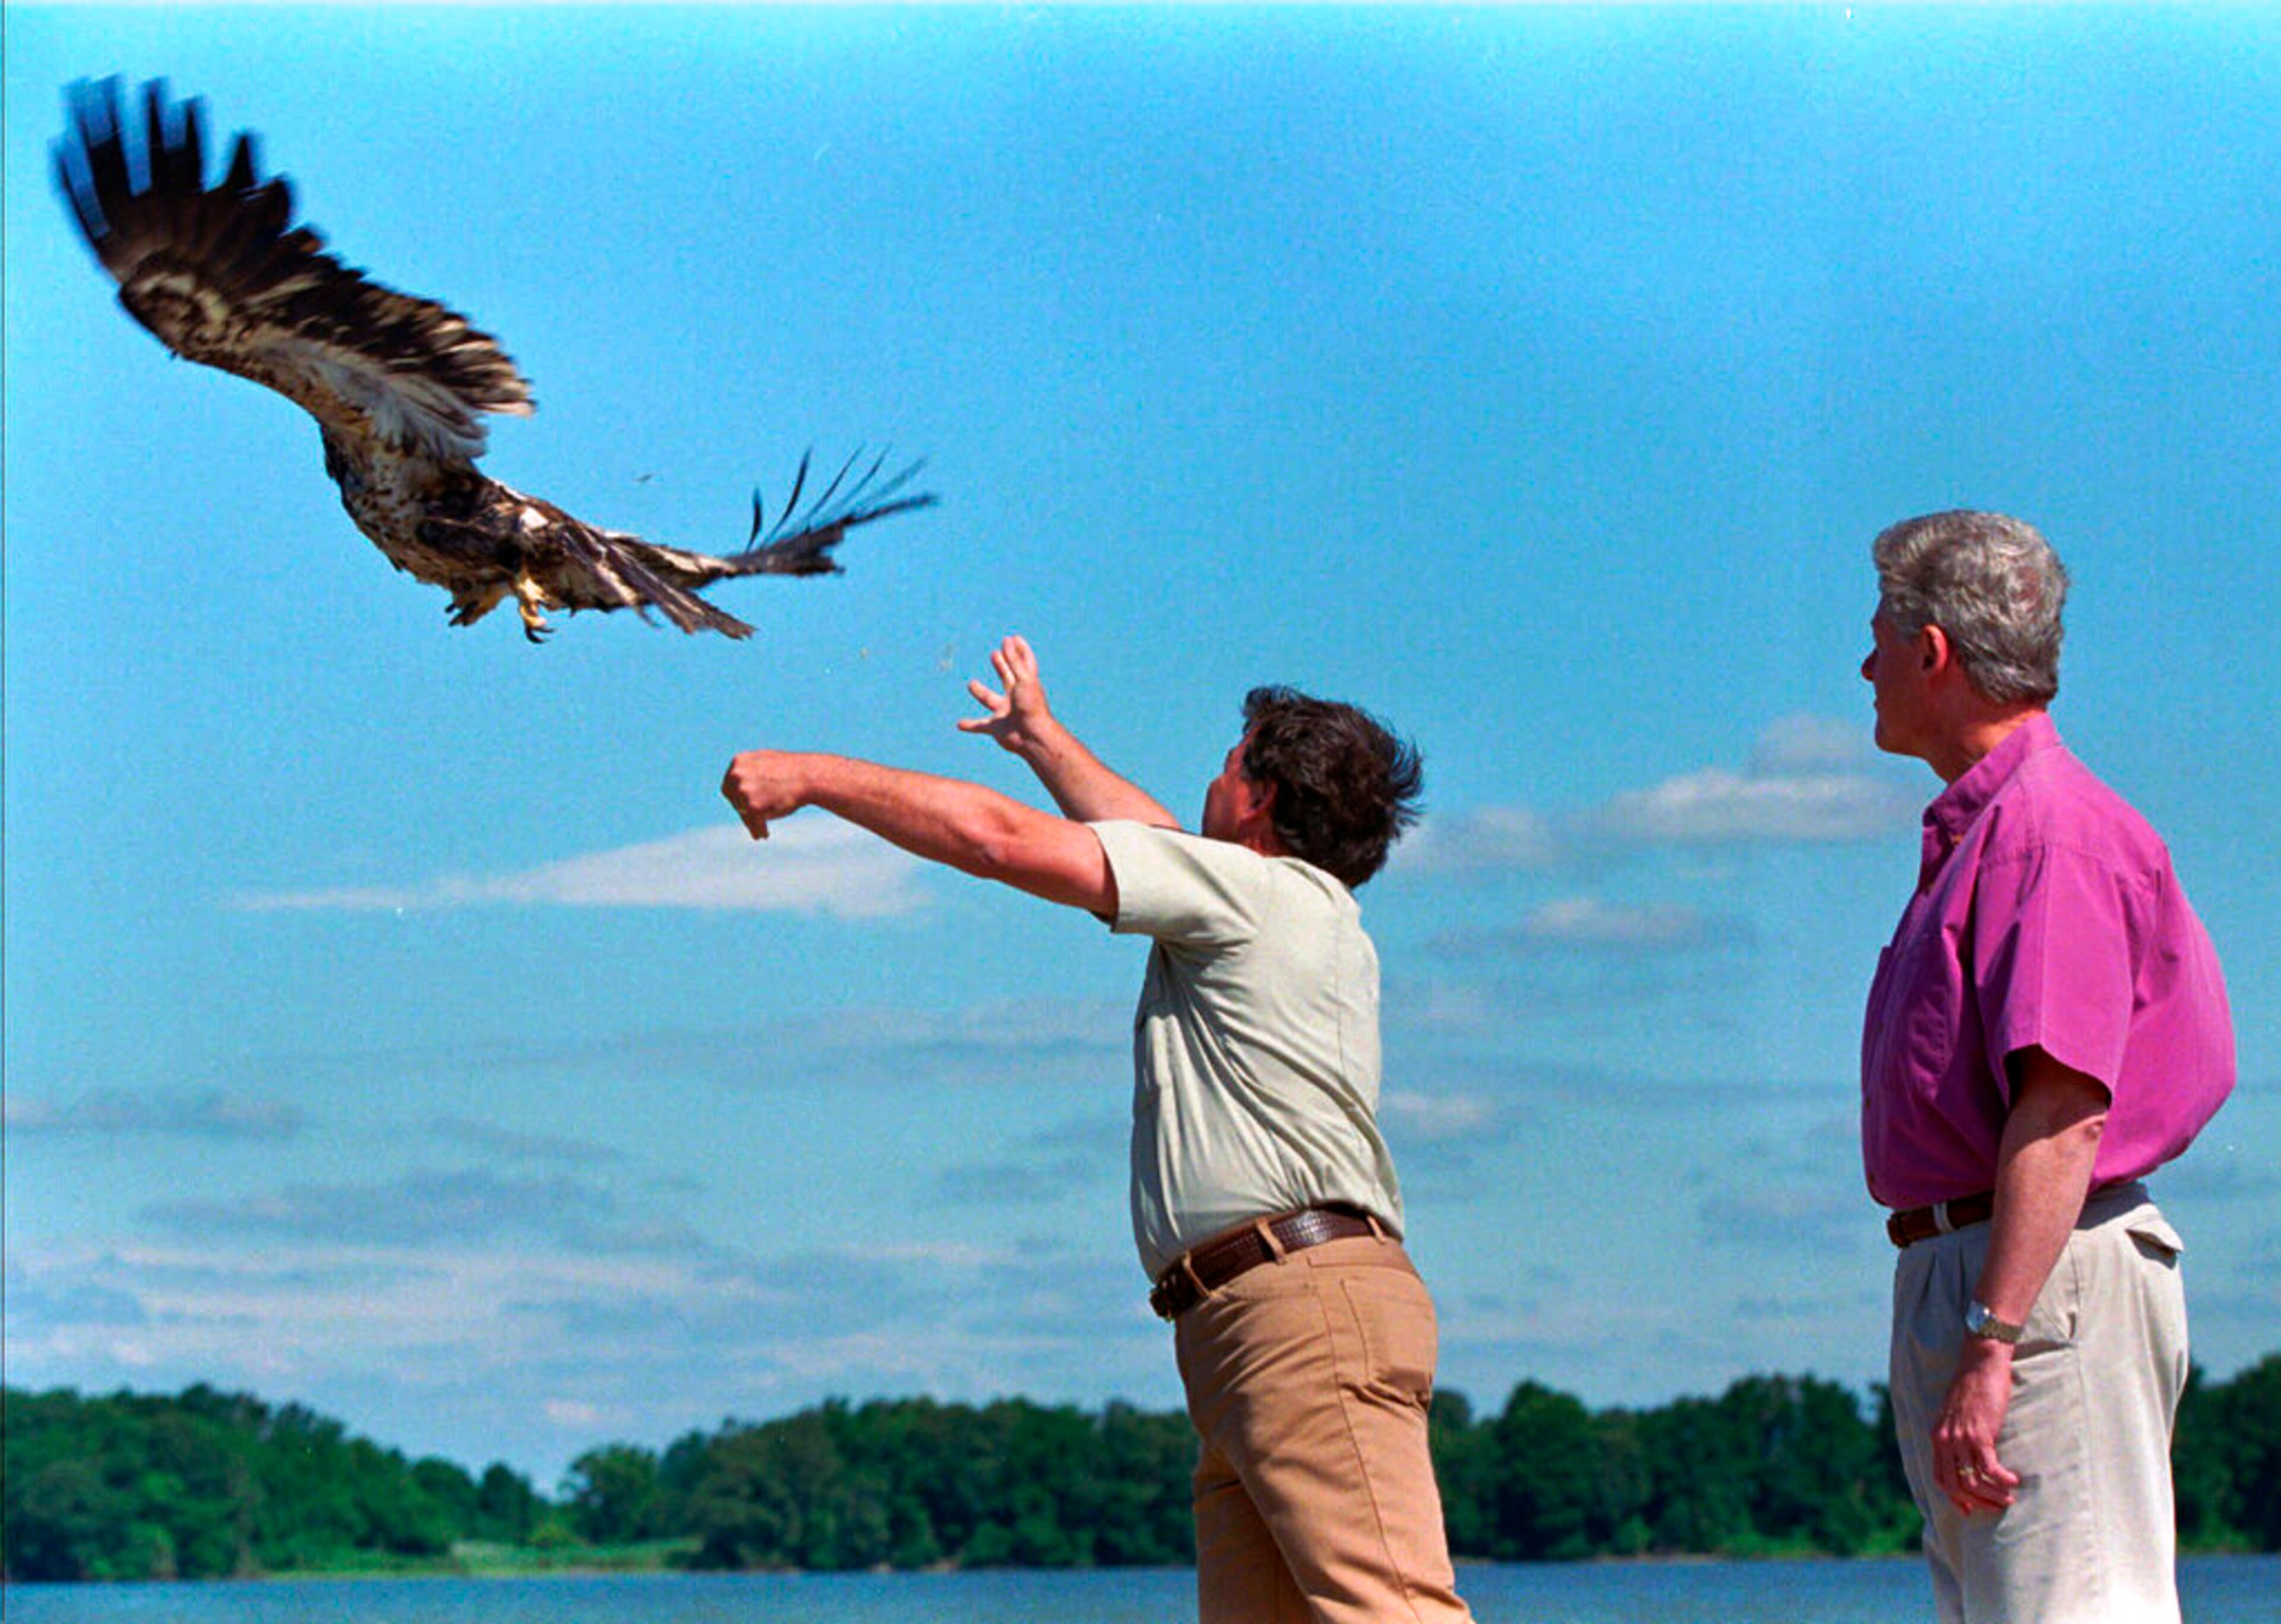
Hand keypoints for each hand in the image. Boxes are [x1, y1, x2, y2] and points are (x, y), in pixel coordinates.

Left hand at [722, 750, 809, 839]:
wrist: (809, 776)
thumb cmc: (793, 770)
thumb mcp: (767, 763)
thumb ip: (752, 771)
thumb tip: (742, 784)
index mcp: (739, 762)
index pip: (728, 785)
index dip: (736, 798)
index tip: (742, 807)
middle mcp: (737, 775)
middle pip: (734, 800)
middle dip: (743, 811)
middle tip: (751, 821)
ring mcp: (744, 791)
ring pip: (743, 812)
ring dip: (751, 822)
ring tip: (760, 832)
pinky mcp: (753, 807)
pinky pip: (753, 823)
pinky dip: (758, 830)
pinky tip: (765, 835)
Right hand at [957, 635, 1055, 753]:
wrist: (1033, 737)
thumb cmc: (1031, 706)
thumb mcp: (1024, 679)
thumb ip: (1014, 661)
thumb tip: (1008, 640)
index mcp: (1026, 683)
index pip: (1024, 663)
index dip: (1021, 650)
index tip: (1014, 638)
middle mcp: (1016, 696)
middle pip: (1007, 677)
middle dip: (1002, 666)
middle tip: (995, 654)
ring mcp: (1006, 712)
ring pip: (990, 699)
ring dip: (980, 692)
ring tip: (971, 683)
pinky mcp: (997, 728)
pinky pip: (980, 726)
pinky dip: (970, 725)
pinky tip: (959, 724)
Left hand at [1931, 1337, 2021, 1515]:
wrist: (1980, 1364)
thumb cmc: (1972, 1388)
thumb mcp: (1954, 1414)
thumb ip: (1955, 1435)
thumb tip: (1966, 1458)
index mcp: (1937, 1436)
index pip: (1939, 1478)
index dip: (1954, 1498)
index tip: (1969, 1509)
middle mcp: (1945, 1440)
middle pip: (1955, 1485)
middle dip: (1977, 1501)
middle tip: (1996, 1506)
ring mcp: (1960, 1438)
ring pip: (1972, 1481)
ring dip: (1993, 1495)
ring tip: (2009, 1497)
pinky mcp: (1980, 1434)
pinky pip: (1989, 1468)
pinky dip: (2002, 1480)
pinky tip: (2014, 1481)